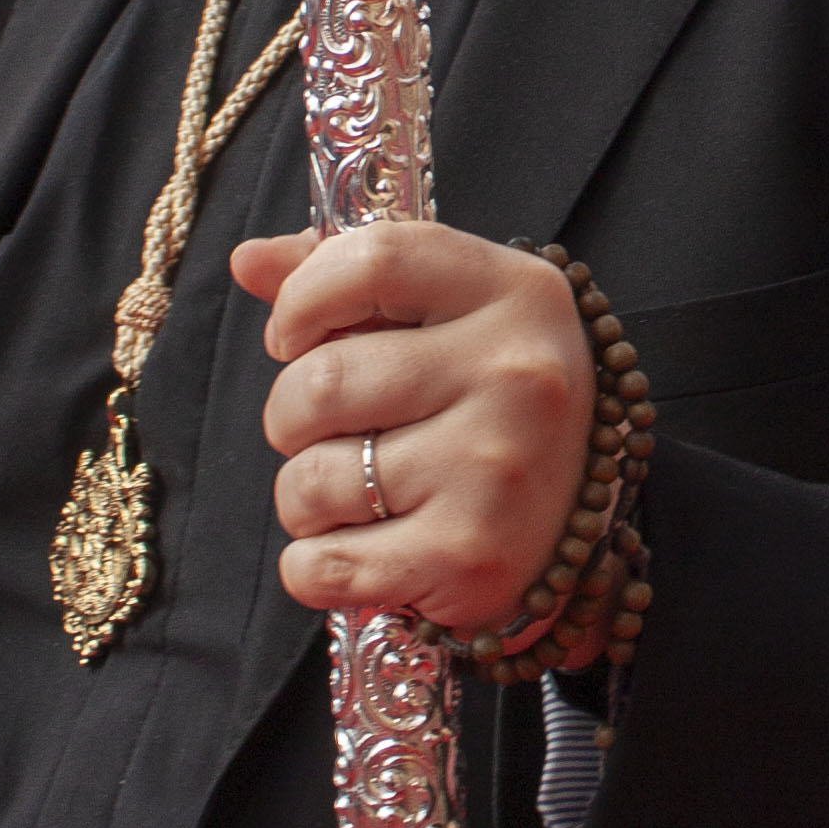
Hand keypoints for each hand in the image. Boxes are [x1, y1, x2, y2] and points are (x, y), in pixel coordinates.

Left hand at [235, 223, 593, 637]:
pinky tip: (364, 552)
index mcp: (515, 293)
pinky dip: (315, 567)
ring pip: (309, 480)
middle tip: (331, 432)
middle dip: (293, 416)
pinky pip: (318, 566)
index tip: (294, 337)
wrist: (580, 527)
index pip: (372, 259)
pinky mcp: (468, 560)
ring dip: (306, 496)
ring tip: (359, 495)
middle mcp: (517, 376)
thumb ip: (349, 278)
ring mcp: (494, 472)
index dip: (303, 298)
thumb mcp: (448, 314)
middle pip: (319, 383)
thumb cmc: (493, 402)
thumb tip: (248, 262)